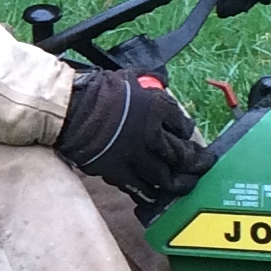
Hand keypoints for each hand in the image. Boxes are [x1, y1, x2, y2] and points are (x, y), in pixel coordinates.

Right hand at [57, 66, 211, 207]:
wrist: (69, 109)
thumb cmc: (98, 90)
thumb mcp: (131, 78)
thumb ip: (150, 86)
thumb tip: (161, 86)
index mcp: (157, 108)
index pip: (184, 126)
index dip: (188, 133)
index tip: (187, 136)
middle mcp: (152, 135)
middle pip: (182, 156)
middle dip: (195, 163)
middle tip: (201, 166)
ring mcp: (136, 156)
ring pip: (166, 177)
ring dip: (177, 182)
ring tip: (183, 183)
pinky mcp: (119, 172)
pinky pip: (141, 188)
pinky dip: (151, 191)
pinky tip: (156, 191)